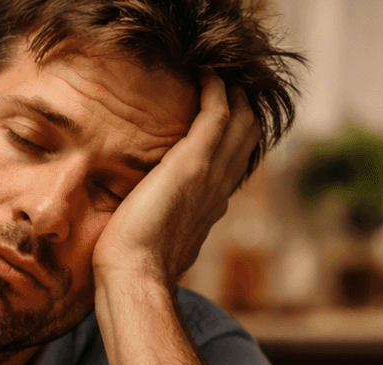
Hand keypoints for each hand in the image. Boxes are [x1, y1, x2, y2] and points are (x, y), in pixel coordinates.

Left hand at [93, 72, 260, 288]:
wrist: (134, 275)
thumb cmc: (134, 267)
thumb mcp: (158, 245)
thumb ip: (164, 229)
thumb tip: (153, 229)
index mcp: (211, 207)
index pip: (235, 163)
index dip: (235, 137)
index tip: (223, 116)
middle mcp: (219, 189)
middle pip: (248, 137)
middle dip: (243, 106)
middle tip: (227, 83)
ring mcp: (210, 175)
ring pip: (241, 121)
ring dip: (233, 92)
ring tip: (218, 72)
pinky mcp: (193, 163)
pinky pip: (217, 113)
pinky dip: (215, 89)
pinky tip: (205, 72)